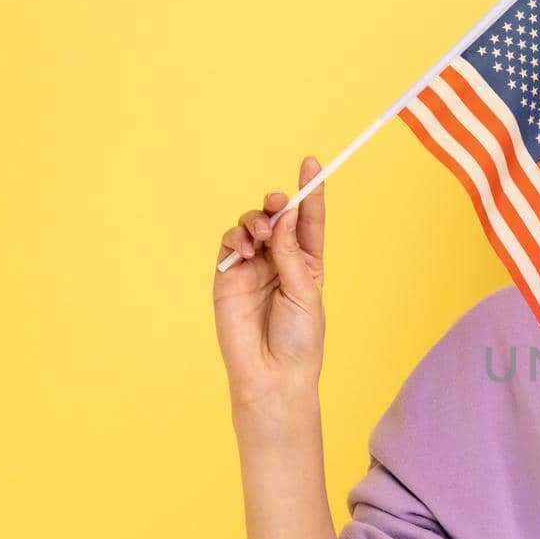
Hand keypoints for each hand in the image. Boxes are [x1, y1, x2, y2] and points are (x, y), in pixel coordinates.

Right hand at [213, 155, 327, 411]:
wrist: (272, 374)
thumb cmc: (299, 339)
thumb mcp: (305, 292)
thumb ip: (290, 254)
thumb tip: (282, 217)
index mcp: (307, 263)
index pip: (308, 221)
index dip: (310, 192)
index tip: (312, 164)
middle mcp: (279, 260)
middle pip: (277, 217)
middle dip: (276, 203)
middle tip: (278, 203)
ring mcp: (252, 267)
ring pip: (251, 225)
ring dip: (255, 221)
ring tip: (260, 237)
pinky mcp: (228, 276)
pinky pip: (229, 244)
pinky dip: (236, 237)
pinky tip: (245, 247)